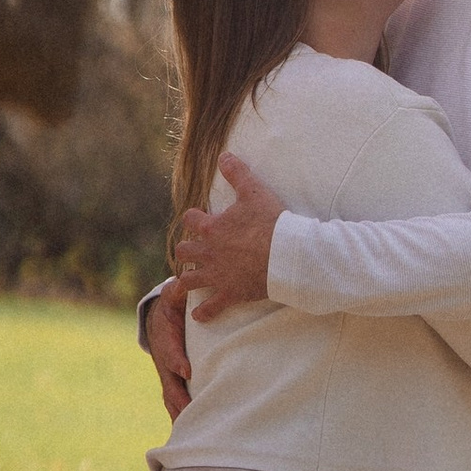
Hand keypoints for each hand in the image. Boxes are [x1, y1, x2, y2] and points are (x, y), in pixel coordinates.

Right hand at [143, 279, 191, 419]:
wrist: (158, 322)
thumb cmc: (172, 307)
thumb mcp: (173, 296)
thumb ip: (177, 291)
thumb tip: (180, 282)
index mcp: (164, 339)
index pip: (169, 351)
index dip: (176, 361)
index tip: (186, 371)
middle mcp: (163, 362)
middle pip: (169, 383)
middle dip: (178, 397)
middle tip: (190, 411)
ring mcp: (167, 376)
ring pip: (171, 398)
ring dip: (179, 414)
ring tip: (191, 432)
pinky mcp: (173, 385)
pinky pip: (175, 404)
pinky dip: (181, 419)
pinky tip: (192, 436)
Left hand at [171, 153, 284, 316]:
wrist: (287, 254)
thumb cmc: (271, 221)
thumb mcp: (254, 191)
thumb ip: (237, 173)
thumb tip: (224, 155)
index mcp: (212, 227)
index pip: (191, 219)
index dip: (194, 218)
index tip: (199, 219)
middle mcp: (208, 252)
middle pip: (184, 250)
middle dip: (186, 250)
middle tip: (191, 251)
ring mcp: (217, 275)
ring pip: (190, 279)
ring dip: (186, 280)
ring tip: (185, 282)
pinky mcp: (229, 294)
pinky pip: (211, 307)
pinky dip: (204, 313)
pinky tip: (199, 315)